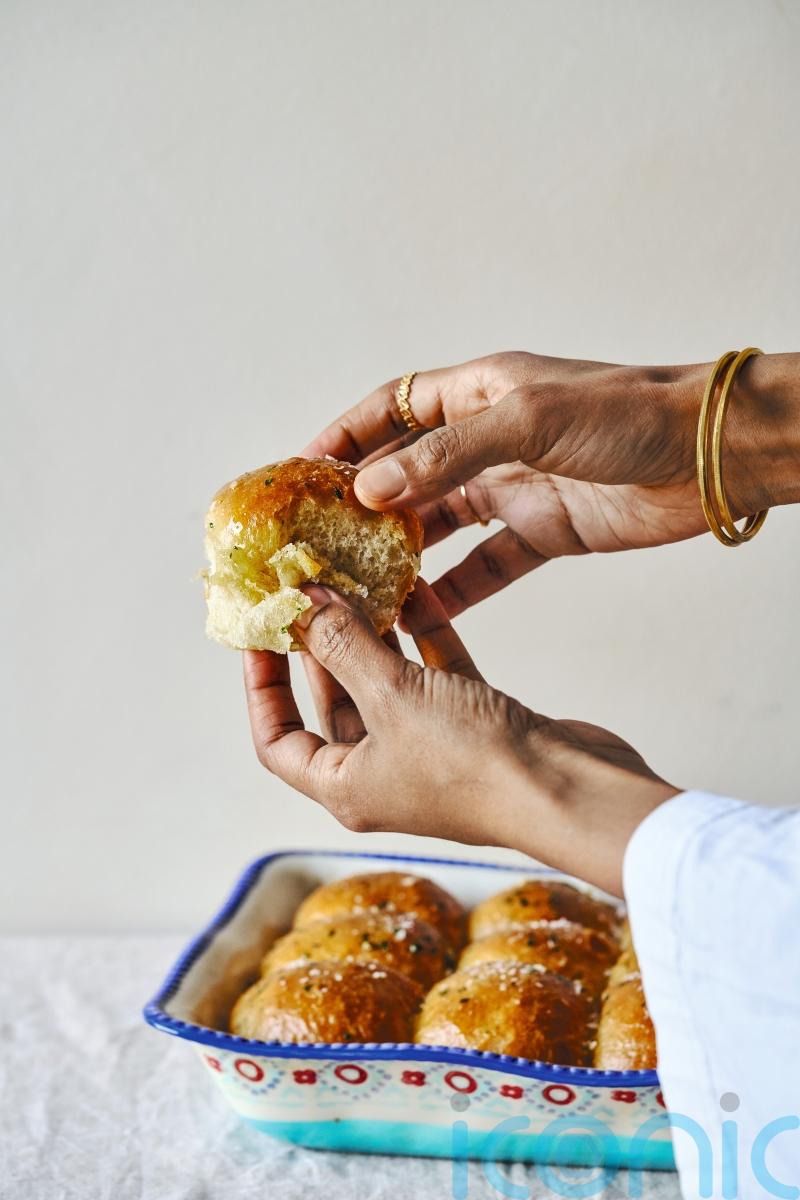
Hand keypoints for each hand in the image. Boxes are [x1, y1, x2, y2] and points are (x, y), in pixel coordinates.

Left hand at [243, 581, 677, 895]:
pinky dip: (424, 636)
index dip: (261, 687)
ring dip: (372, 635)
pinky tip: (416, 589)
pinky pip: (435, 673)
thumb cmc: (475, 764)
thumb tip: (300, 603)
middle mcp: (383, 772)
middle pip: (331, 704)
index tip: (258, 634)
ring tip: (354, 579)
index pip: (277, 741)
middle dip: (318, 647)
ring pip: (386, 684)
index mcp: (346, 786)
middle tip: (303, 592)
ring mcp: (430, 750)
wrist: (571, 789)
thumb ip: (343, 645)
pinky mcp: (474, 726)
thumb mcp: (392, 696)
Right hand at [305, 351, 798, 615]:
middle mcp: (489, 439)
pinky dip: (456, 588)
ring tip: (362, 582)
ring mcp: (515, 486)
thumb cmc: (627, 414)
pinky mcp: (544, 531)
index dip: (346, 435)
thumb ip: (447, 455)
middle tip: (321, 539)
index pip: (393, 408)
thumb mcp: (529, 420)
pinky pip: (487, 564)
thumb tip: (371, 488)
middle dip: (365, 502)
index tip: (303, 469)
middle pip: (409, 470)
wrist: (708, 456)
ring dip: (405, 551)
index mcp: (479, 393)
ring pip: (442, 522)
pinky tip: (424, 613)